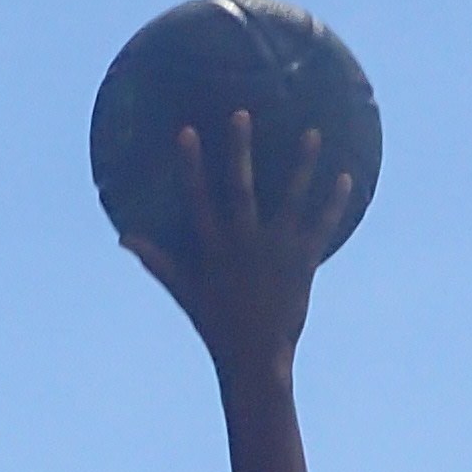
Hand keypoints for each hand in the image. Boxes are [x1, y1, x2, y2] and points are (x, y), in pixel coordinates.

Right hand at [119, 110, 353, 377]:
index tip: (187, 131)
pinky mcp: (304, 261)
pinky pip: (322, 225)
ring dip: (302, 165)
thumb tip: (124, 238)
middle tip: (241, 113)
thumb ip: (157, 261)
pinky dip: (334, 202)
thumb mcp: (184, 291)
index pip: (198, 198)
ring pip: (291, 198)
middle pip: (241, 188)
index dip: (192, 164)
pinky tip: (347, 176)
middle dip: (240, 150)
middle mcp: (245, 242)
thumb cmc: (217, 324)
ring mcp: (277, 250)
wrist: (255, 358)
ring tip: (313, 132)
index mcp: (214, 247)